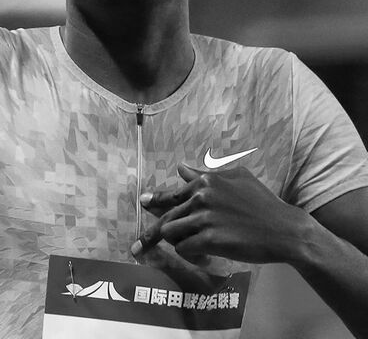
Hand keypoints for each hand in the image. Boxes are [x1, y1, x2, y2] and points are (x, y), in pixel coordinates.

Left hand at [131, 163, 310, 265]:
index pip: (172, 194)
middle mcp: (201, 196)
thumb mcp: (236, 178)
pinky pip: (185, 249)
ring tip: (191, 249)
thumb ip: (206, 174)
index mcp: (205, 180)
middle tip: (138, 246)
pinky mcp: (210, 239)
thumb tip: (180, 168)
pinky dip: (190, 255)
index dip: (155, 201)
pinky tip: (203, 256)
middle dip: (152, 233)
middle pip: (167, 216)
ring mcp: (204, 218)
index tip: (142, 203)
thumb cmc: (263, 203)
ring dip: (177, 244)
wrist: (285, 230)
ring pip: (171, 233)